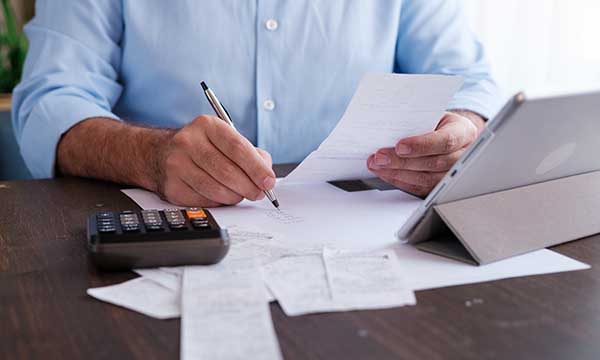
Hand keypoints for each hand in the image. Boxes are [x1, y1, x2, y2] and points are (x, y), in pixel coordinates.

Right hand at [155, 115, 275, 206]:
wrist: (160, 154)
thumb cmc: (203, 148)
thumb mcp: (226, 139)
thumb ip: (251, 154)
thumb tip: (266, 176)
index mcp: (207, 125)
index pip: (237, 148)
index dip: (256, 168)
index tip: (268, 181)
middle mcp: (188, 142)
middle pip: (227, 171)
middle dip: (249, 187)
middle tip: (259, 193)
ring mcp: (177, 164)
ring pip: (216, 189)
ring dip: (235, 196)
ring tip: (241, 194)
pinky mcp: (172, 186)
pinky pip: (204, 201)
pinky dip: (219, 202)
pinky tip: (222, 196)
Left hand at [367, 111, 482, 196]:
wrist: (449, 133)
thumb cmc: (439, 123)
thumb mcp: (433, 114)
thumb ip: (418, 121)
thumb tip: (389, 127)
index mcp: (463, 133)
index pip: (446, 141)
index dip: (422, 145)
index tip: (400, 146)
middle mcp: (462, 155)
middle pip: (433, 163)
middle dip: (402, 161)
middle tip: (380, 157)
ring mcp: (452, 174)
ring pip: (426, 179)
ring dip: (397, 173)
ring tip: (378, 165)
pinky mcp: (439, 186)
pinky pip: (419, 188)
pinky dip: (399, 181)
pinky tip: (385, 173)